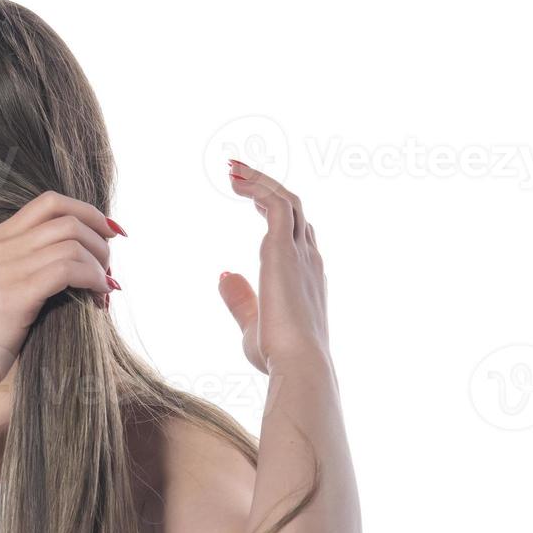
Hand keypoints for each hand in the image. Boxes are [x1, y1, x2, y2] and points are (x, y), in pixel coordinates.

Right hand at [0, 190, 118, 390]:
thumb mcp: (3, 284)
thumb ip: (30, 263)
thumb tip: (80, 255)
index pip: (50, 202)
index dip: (88, 212)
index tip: (110, 232)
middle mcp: (0, 246)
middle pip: (67, 220)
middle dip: (100, 241)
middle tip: (109, 267)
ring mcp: (5, 269)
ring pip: (72, 244)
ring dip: (100, 263)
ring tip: (105, 285)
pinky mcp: (15, 295)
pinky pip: (68, 270)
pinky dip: (93, 279)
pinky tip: (99, 295)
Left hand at [218, 160, 329, 374]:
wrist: (299, 363)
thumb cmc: (279, 354)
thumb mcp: (252, 325)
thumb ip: (241, 300)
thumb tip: (225, 276)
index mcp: (306, 278)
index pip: (296, 233)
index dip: (274, 210)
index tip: (251, 197)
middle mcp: (308, 260)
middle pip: (294, 210)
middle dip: (267, 188)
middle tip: (238, 173)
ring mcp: (300, 253)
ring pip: (287, 201)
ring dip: (261, 181)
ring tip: (233, 169)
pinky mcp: (284, 250)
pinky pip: (277, 204)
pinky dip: (258, 186)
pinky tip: (236, 180)